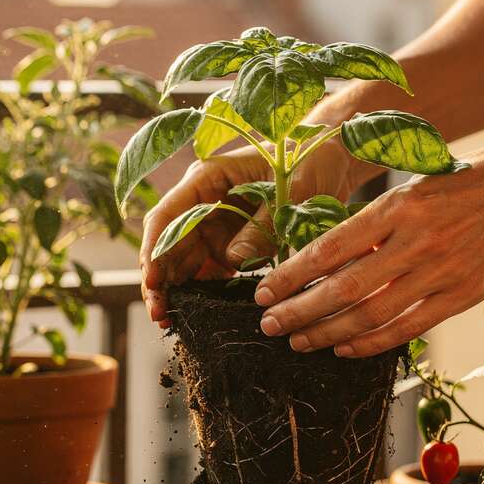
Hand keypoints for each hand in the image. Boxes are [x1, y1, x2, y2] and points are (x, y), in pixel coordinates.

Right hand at [141, 138, 368, 326]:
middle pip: (168, 244)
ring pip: (183, 262)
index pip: (167, 216)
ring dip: (175, 290)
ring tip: (170, 321)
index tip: (153, 280)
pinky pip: (208, 271)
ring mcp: (214, 225)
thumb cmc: (309, 162)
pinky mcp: (229, 244)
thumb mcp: (291, 193)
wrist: (330, 162)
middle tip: (159, 314)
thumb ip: (263, 226)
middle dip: (159, 279)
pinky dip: (200, 292)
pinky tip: (196, 314)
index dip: (155, 249)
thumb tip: (234, 261)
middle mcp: (202, 204)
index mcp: (206, 180)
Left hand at [253, 140, 483, 356]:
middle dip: (298, 311)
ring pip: (370, 315)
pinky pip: (409, 328)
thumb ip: (381, 220)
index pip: (329, 248)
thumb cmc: (480, 174)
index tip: (265, 291)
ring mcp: (443, 271)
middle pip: (342, 288)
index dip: (291, 275)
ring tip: (297, 340)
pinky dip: (371, 343)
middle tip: (268, 324)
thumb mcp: (421, 180)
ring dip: (326, 332)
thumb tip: (333, 253)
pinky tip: (344, 348)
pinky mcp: (465, 294)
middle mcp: (417, 240)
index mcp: (400, 204)